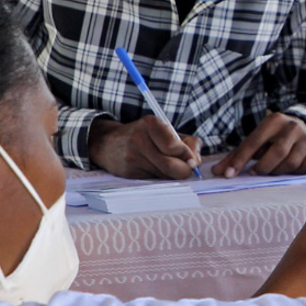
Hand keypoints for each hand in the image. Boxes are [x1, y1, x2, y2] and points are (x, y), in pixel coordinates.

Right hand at [88, 116, 202, 178]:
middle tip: (187, 169)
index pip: (174, 146)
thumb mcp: (166, 130)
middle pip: (171, 165)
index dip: (188, 156)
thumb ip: (188, 143)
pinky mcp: (129, 172)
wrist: (108, 143)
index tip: (192, 160)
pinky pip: (154, 181)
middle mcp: (139, 139)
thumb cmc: (145, 136)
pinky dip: (160, 178)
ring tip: (167, 165)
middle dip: (184, 170)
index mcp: (151, 124)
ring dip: (172, 175)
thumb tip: (196, 163)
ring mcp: (132, 157)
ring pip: (164, 175)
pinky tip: (154, 169)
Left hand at [214, 112, 305, 176]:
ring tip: (271, 170)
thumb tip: (217, 172)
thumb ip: (236, 155)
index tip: (229, 174)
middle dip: (262, 167)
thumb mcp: (256, 139)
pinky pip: (302, 170)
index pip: (254, 141)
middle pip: (277, 152)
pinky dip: (291, 174)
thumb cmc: (274, 136)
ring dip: (276, 172)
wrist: (305, 127)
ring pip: (290, 163)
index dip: (240, 159)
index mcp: (274, 120)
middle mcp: (292, 128)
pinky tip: (286, 169)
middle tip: (255, 173)